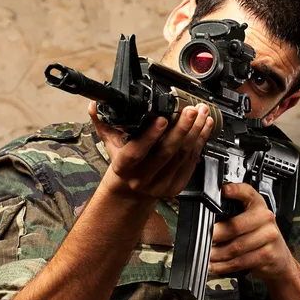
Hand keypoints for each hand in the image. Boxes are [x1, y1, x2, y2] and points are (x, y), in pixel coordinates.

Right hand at [89, 101, 213, 200]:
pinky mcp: (176, 187)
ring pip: (182, 156)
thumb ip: (104, 124)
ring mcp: (161, 185)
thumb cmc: (122, 165)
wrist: (130, 194)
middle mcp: (142, 179)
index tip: (162, 119)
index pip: (137, 152)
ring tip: (202, 113)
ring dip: (195, 132)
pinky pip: (191, 162)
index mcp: (124, 168)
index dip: (151, 136)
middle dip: (182, 128)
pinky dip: (200, 143)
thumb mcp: (110, 146)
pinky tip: (205, 127)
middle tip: (191, 110)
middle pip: (166, 153)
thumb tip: (94, 106)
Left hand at [209, 183, 295, 280]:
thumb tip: (205, 220)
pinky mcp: (268, 254)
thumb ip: (230, 214)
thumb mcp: (247, 219)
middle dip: (215, 235)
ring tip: (207, 255)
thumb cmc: (258, 235)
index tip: (224, 190)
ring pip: (236, 246)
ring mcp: (269, 236)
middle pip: (235, 226)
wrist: (279, 258)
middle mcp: (265, 217)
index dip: (235, 190)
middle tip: (203, 239)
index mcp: (257, 203)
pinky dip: (224, 265)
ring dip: (217, 254)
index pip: (246, 192)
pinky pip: (241, 261)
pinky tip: (215, 265)